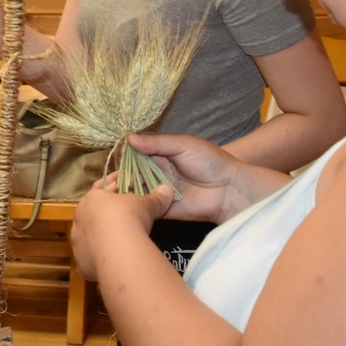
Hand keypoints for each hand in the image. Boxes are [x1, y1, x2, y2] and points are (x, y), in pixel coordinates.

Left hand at [69, 175, 174, 280]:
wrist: (118, 248)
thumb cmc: (129, 217)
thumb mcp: (146, 205)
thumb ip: (156, 197)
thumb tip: (168, 188)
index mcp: (92, 199)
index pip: (101, 189)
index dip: (113, 188)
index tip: (122, 190)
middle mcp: (80, 219)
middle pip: (92, 214)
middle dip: (105, 215)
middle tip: (122, 217)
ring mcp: (78, 242)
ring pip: (88, 238)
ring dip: (100, 238)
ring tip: (117, 242)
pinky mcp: (81, 262)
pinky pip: (90, 260)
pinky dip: (98, 260)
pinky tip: (110, 263)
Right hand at [123, 131, 252, 223]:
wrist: (228, 190)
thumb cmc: (210, 162)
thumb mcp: (183, 144)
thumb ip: (157, 142)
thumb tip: (128, 137)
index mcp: (160, 154)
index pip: (135, 152)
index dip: (124, 153)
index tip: (117, 155)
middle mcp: (155, 172)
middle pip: (131, 171)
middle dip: (123, 172)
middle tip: (117, 175)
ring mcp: (157, 190)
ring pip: (133, 189)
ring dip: (126, 188)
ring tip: (121, 188)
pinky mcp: (160, 208)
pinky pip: (143, 205)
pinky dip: (134, 203)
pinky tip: (128, 200)